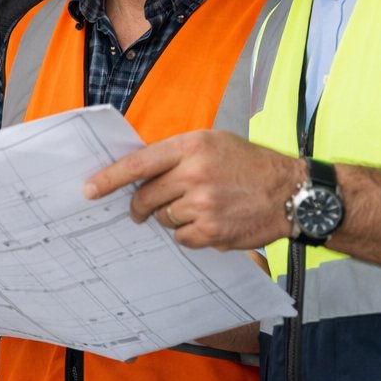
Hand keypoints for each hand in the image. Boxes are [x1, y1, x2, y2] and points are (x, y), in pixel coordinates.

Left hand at [82, 130, 303, 250]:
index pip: (138, 164)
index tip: (88, 190)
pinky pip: (181, 237)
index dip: (108, 179)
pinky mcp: (212, 231)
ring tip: (198, 208)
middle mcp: (194, 175)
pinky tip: (209, 222)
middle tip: (139, 209)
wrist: (292, 192)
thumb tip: (138, 173)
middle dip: (138, 205)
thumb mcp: (212, 142)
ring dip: (171, 217)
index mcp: (190, 147)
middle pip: (146, 196)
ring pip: (163, 218)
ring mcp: (203, 205)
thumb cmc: (250, 164)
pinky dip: (189, 233)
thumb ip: (176, 154)